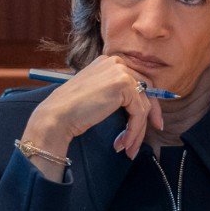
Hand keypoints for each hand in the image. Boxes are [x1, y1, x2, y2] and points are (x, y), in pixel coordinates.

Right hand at [22, 55, 163, 159]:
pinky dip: (134, 130)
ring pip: (143, 105)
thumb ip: (120, 93)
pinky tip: (124, 142)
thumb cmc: (73, 109)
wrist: (57, 115)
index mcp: (110, 63)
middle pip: (146, 91)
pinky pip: (139, 112)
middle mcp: (117, 62)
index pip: (139, 82)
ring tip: (128, 147)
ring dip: (138, 130)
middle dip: (149, 116)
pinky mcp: (123, 85)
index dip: (148, 102)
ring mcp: (121, 72)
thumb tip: (146, 106)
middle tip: (151, 133)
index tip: (152, 121)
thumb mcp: (101, 94)